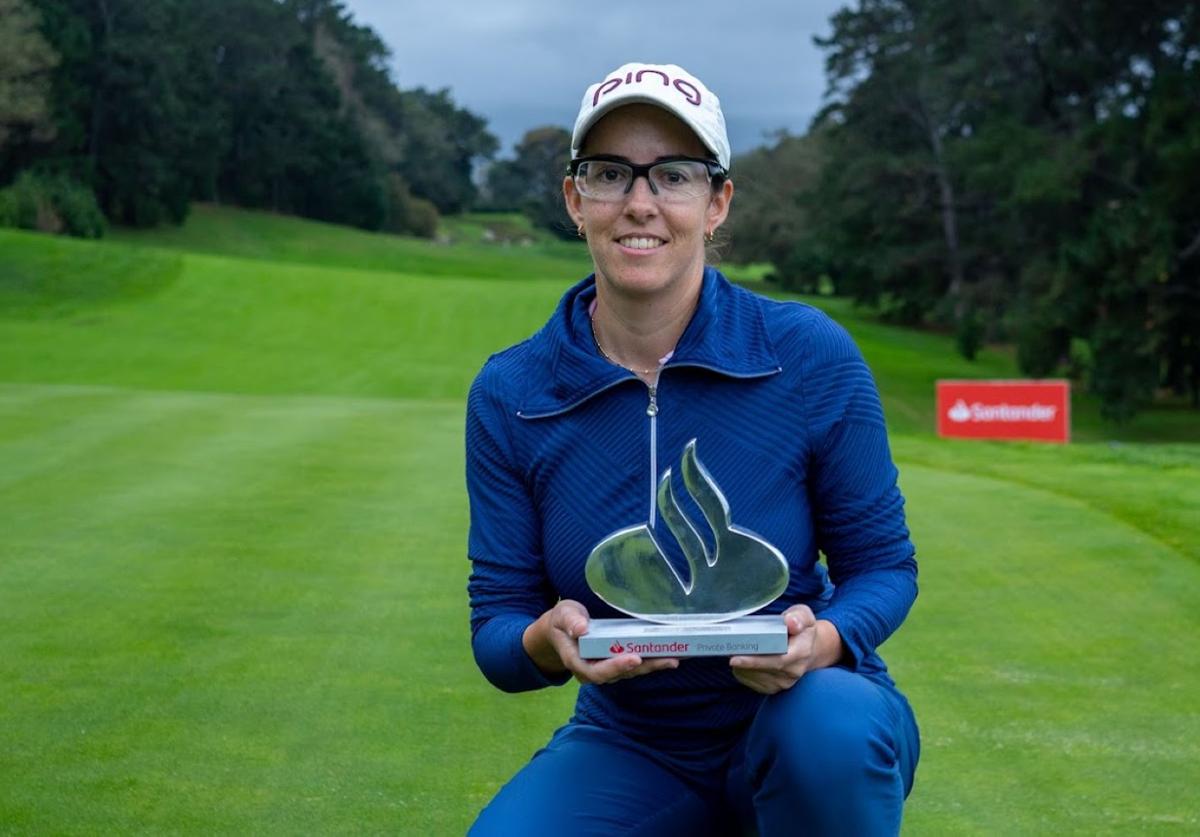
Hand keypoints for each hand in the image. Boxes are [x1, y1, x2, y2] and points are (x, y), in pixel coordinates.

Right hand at [523, 599, 679, 684]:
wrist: (561, 629)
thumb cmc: (562, 621)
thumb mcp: (562, 615)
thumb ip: (570, 621)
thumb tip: (581, 628)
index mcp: (577, 661)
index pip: (597, 671)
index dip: (616, 667)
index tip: (634, 658)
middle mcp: (593, 669)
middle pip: (621, 674)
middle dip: (645, 668)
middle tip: (667, 660)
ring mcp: (606, 667)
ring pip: (632, 671)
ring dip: (653, 666)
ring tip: (675, 658)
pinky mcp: (617, 662)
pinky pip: (635, 664)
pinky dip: (652, 660)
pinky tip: (670, 655)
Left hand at [729, 606, 842, 694]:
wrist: (808, 649)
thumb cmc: (801, 629)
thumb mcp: (804, 615)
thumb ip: (798, 616)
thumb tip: (790, 623)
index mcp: (801, 653)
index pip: (777, 661)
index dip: (755, 661)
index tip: (735, 658)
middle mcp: (793, 672)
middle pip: (762, 670)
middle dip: (742, 662)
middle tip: (726, 651)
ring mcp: (783, 683)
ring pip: (754, 676)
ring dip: (741, 665)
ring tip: (733, 650)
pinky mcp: (773, 688)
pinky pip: (751, 681)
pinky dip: (742, 671)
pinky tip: (740, 660)